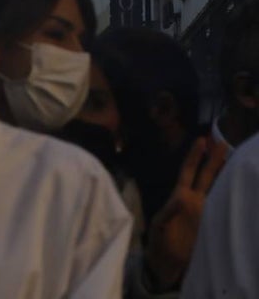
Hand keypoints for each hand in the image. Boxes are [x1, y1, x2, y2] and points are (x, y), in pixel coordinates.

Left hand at [143, 137, 228, 289]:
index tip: (202, 140)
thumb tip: (181, 199)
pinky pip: (226, 209)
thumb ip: (168, 212)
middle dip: (215, 159)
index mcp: (180, 197)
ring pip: (218, 189)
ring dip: (226, 176)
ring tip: (238, 162)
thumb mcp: (159, 225)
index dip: (195, 156)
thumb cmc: (159, 241)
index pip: (189, 172)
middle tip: (224, 142)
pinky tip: (243, 191)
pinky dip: (234, 200)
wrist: (168, 262)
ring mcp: (206, 212)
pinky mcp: (214, 225)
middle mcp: (195, 201)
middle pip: (207, 176)